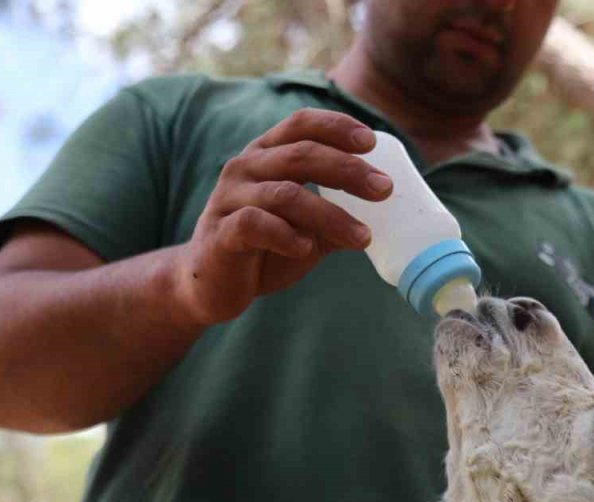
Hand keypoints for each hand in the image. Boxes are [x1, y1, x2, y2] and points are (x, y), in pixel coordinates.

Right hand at [171, 108, 393, 325]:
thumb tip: (381, 218)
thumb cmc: (263, 250)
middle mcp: (245, 168)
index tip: (371, 142)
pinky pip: (256, 224)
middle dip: (348, 170)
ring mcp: (229, 198)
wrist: (210, 285)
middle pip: (301, 154)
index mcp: (265, 156)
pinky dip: (287, 235)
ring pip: (286, 194)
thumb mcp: (306, 230)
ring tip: (362, 237)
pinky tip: (306, 247)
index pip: (301, 124)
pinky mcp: (220, 232)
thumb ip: (334, 219)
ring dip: (331, 215)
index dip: (336, 126)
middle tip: (383, 190)